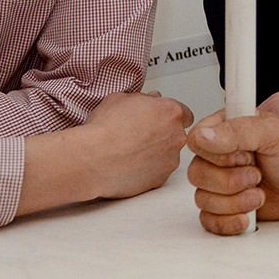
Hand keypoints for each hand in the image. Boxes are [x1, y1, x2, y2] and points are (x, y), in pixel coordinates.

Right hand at [18, 91, 194, 214]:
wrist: (93, 159)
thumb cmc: (104, 129)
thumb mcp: (121, 98)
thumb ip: (143, 98)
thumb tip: (150, 100)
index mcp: (171, 112)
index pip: (185, 113)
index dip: (170, 116)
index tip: (161, 119)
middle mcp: (176, 136)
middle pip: (177, 134)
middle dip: (163, 134)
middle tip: (141, 135)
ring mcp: (170, 160)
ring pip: (168, 154)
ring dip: (156, 153)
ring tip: (132, 152)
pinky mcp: (160, 180)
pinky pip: (158, 172)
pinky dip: (148, 169)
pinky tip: (130, 165)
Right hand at [187, 111, 278, 234]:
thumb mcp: (273, 133)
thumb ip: (237, 130)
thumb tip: (203, 136)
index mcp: (225, 130)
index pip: (196, 141)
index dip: (218, 154)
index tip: (245, 155)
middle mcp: (219, 157)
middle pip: (197, 174)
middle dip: (230, 181)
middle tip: (257, 176)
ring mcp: (221, 183)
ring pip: (202, 199)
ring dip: (235, 202)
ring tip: (259, 194)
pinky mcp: (225, 208)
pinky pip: (209, 220)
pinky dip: (229, 221)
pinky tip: (248, 215)